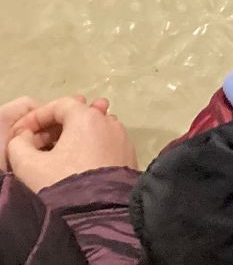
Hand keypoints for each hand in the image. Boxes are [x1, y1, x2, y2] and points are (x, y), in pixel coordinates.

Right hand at [7, 96, 136, 192]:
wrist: (100, 213)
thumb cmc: (62, 183)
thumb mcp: (29, 165)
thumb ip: (19, 145)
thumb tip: (25, 137)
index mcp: (87, 118)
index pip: (60, 105)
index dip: (36, 117)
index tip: (21, 134)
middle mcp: (109, 122)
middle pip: (79, 115)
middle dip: (53, 127)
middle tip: (35, 145)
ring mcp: (122, 139)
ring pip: (93, 130)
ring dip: (71, 138)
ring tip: (54, 156)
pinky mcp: (129, 156)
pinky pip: (105, 144)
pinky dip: (88, 148)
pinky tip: (75, 166)